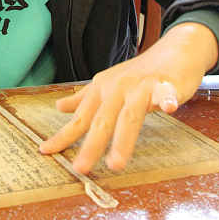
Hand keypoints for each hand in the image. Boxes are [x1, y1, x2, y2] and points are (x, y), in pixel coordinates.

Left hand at [39, 22, 218, 173]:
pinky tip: (169, 108)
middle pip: (102, 120)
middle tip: (80, 168)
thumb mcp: (107, 84)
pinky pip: (165, 93)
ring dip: (123, 140)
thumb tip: (59, 107)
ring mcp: (140, 86)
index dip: (64, 134)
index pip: (81, 117)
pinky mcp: (166, 84)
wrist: (173, 51)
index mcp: (101, 89)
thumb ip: (84, 99)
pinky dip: (166, 100)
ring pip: (130, 115)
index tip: (46, 150)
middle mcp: (117, 87)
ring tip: (116, 163)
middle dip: (91, 145)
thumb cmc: (139, 73)